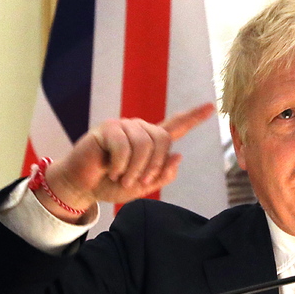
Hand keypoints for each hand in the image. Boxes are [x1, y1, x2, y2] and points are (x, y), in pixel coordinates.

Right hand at [37, 103, 215, 220]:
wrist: (83, 186)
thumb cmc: (111, 184)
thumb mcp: (142, 187)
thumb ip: (162, 175)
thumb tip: (178, 155)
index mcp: (151, 141)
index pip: (176, 126)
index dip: (194, 117)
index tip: (211, 106)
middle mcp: (140, 129)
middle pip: (163, 140)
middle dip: (153, 166)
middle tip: (136, 182)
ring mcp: (124, 126)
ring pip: (144, 145)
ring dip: (134, 169)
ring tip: (121, 178)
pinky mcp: (108, 129)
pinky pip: (123, 147)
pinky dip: (119, 166)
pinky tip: (109, 169)